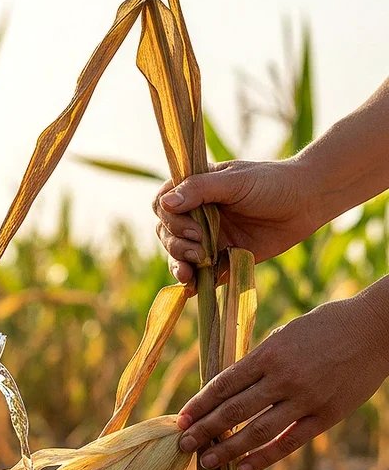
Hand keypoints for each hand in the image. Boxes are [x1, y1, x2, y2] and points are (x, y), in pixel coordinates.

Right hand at [153, 159, 319, 284]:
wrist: (307, 202)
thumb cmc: (271, 182)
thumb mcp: (234, 180)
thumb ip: (199, 190)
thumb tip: (166, 203)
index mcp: (194, 191)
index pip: (163, 206)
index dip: (170, 219)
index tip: (191, 228)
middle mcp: (196, 215)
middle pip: (167, 234)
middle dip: (177, 245)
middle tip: (200, 250)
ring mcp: (207, 238)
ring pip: (179, 255)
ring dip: (179, 264)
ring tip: (189, 273)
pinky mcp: (222, 259)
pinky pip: (201, 274)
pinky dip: (194, 283)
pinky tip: (192, 288)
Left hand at [175, 291, 388, 469]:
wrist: (375, 329)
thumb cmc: (324, 326)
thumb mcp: (283, 336)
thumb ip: (257, 362)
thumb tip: (227, 388)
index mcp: (268, 354)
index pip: (224, 384)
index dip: (200, 404)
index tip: (181, 419)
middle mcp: (283, 378)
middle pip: (234, 410)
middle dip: (205, 429)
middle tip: (183, 444)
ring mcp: (306, 399)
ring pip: (258, 431)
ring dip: (228, 449)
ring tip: (206, 462)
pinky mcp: (327, 416)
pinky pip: (290, 441)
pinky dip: (264, 457)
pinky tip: (243, 468)